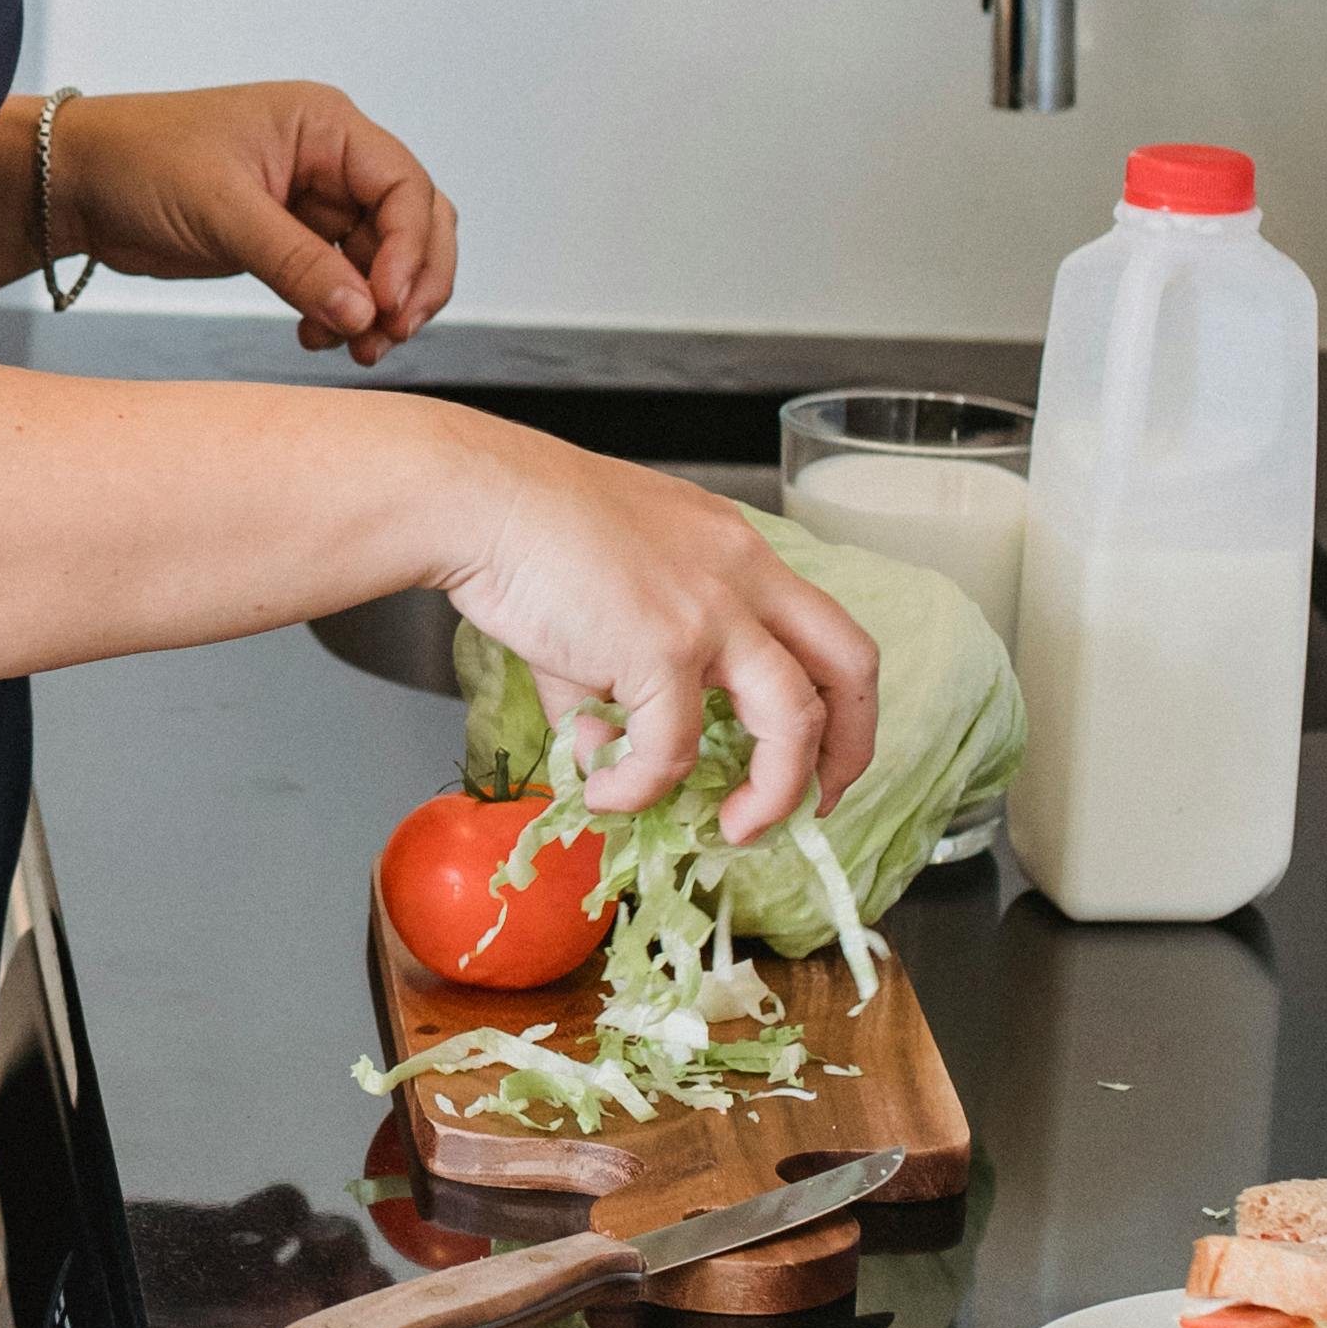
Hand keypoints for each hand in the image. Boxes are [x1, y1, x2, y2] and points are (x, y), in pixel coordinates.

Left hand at [52, 83, 458, 363]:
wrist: (76, 184)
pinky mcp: (290, 239)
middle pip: (413, 224)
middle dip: (411, 284)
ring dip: (379, 308)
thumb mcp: (221, 210)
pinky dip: (343, 313)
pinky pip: (343, 281)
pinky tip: (316, 337)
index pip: (405, 187)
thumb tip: (366, 313)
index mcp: (325, 125)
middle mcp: (330, 159)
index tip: (388, 305)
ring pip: (384, 260)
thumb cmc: (138, 162)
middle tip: (387, 337)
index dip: (411, 250)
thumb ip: (296, 262)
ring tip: (354, 349)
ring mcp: (313, 200)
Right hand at [136, 1183, 389, 1327]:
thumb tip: (303, 1299)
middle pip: (345, 1313)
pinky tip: (262, 1219)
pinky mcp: (233, 1238)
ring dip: (333, 1242)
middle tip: (344, 1265)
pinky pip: (286, 1214)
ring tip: (312, 1235)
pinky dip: (287, 1209)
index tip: (365, 1316)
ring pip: (327, 1259)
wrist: (59, 1288)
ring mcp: (255, 1284)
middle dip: (354, 1288)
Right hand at [440, 417, 881, 837]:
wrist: (476, 498)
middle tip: (820, 800)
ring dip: (774, 792)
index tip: (813, 749)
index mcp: (734, 549)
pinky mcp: (662, 650)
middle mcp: (742, 575)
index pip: (821, 625)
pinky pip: (669, 752)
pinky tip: (604, 793)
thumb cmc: (523, 528)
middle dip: (850, 748)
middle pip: (850, 666)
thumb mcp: (602, 592)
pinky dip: (640, 788)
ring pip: (793, 722)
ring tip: (737, 828)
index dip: (832, 698)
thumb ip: (618, 677)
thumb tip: (605, 754)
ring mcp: (710, 613)